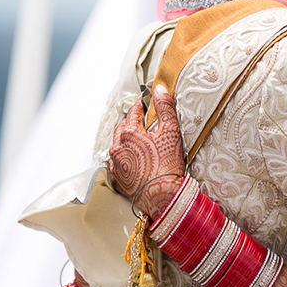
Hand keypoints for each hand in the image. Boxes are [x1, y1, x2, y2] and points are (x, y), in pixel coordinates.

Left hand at [108, 85, 185, 217]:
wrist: (162, 196)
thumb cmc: (167, 164)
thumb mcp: (170, 132)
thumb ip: (164, 108)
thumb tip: (158, 90)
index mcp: (129, 133)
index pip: (133, 112)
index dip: (141, 105)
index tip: (146, 101)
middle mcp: (118, 147)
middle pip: (122, 128)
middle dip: (132, 122)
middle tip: (142, 120)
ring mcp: (116, 163)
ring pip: (118, 145)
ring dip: (126, 139)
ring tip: (139, 139)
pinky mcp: (118, 178)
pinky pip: (117, 161)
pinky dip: (124, 156)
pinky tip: (134, 158)